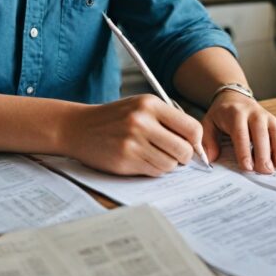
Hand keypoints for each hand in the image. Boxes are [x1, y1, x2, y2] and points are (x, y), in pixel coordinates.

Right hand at [62, 94, 203, 176]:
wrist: (79, 127)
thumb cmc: (113, 118)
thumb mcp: (140, 107)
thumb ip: (166, 119)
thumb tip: (196, 141)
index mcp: (150, 104)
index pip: (191, 127)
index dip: (196, 141)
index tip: (192, 145)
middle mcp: (143, 121)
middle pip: (184, 149)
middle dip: (184, 156)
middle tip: (175, 155)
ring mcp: (133, 141)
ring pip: (170, 164)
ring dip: (167, 164)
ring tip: (153, 155)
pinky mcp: (126, 159)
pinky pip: (154, 172)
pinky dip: (153, 169)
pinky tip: (141, 159)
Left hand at [201, 90, 275, 173]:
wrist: (234, 96)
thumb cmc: (221, 114)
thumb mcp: (209, 122)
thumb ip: (207, 139)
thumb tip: (209, 158)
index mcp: (236, 114)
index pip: (241, 133)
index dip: (244, 151)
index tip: (247, 167)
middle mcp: (254, 114)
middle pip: (261, 134)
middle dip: (265, 153)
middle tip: (266, 171)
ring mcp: (268, 118)